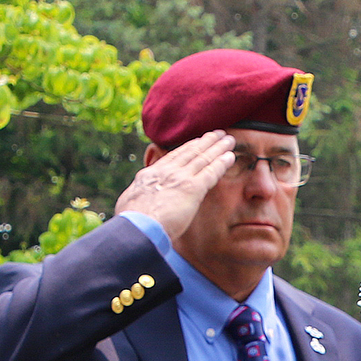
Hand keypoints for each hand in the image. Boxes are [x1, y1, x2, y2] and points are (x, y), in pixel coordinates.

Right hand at [116, 131, 234, 243]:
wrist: (137, 227)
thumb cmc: (131, 223)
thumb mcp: (130, 203)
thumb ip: (140, 198)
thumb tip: (136, 204)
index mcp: (150, 175)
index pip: (172, 157)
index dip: (187, 148)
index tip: (196, 141)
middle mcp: (166, 172)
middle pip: (190, 152)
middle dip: (205, 142)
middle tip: (217, 134)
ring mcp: (180, 178)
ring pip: (203, 158)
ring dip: (217, 147)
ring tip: (228, 140)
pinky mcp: (193, 188)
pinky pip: (211, 172)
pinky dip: (222, 162)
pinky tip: (230, 156)